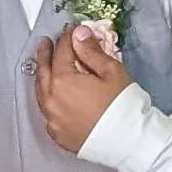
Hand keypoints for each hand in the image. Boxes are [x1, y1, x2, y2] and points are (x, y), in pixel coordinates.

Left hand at [32, 20, 133, 158]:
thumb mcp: (111, 71)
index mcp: (62, 81)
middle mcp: (51, 100)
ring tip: (46, 66)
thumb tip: (78, 34)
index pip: (61, 53)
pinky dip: (48, 99)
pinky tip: (53, 95)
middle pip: (44, 71)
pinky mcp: (57, 134)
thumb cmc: (123, 105)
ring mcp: (52, 120)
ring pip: (41, 93)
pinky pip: (47, 112)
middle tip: (46, 42)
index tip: (70, 29)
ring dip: (43, 76)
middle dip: (45, 54)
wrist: (130, 142)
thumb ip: (91, 51)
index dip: (66, 38)